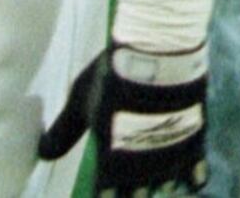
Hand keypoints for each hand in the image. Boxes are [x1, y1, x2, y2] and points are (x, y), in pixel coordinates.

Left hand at [39, 42, 207, 195]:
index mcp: (111, 166)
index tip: (105, 187)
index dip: (106, 193)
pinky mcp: (195, 146)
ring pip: (167, 188)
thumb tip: (41, 154)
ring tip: (156, 163)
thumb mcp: (79, 104)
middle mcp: (142, 173)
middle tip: (129, 171)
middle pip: (137, 197)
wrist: (154, 56)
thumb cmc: (112, 79)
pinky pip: (198, 177)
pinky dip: (192, 176)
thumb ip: (63, 133)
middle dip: (132, 190)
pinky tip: (186, 168)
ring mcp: (170, 161)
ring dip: (160, 180)